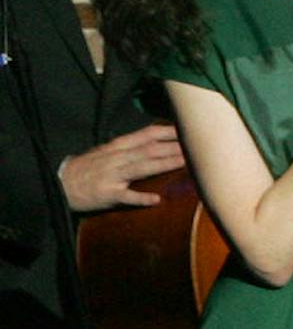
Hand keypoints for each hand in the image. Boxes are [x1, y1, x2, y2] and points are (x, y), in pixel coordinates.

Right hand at [60, 122, 185, 211]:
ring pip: (141, 167)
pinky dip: (140, 197)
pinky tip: (156, 200)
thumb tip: (160, 141)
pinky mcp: (106, 194)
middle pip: (149, 149)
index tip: (190, 128)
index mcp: (118, 146)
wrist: (59, 183)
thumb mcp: (109, 151)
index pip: (147, 134)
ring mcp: (112, 175)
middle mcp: (117, 157)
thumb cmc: (89, 167)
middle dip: (173, 147)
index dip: (169, 131)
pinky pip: (125, 196)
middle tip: (197, 146)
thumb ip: (133, 146)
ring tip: (185, 163)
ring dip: (164, 164)